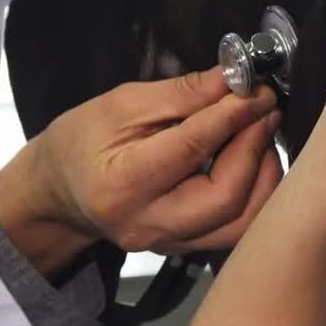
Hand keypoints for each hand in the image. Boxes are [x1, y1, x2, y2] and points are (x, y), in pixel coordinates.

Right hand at [0, 69, 282, 274]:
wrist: (59, 190)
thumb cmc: (83, 141)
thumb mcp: (121, 104)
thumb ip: (183, 93)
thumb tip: (235, 77)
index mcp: (121, 184)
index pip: (192, 149)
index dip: (234, 116)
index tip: (259, 91)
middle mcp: (147, 224)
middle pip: (226, 198)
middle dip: (255, 149)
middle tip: (265, 112)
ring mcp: (168, 243)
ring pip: (242, 222)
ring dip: (264, 174)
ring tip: (260, 133)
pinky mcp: (186, 247)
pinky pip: (238, 227)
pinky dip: (256, 191)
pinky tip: (253, 159)